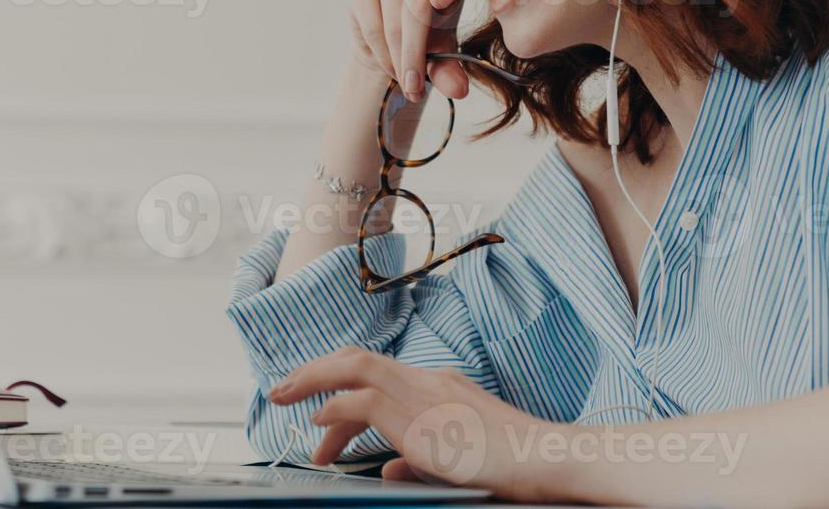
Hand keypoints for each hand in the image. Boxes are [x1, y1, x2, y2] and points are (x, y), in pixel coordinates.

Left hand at [267, 346, 553, 500]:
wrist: (546, 458)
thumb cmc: (514, 464)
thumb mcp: (457, 461)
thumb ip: (417, 462)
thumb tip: (387, 469)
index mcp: (438, 385)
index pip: (377, 374)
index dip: (340, 387)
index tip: (316, 410)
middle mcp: (427, 380)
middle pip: (357, 359)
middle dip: (314, 371)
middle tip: (282, 391)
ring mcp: (424, 393)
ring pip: (353, 368)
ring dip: (313, 380)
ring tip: (283, 397)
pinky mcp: (420, 417)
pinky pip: (363, 401)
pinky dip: (335, 409)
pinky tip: (318, 425)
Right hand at [347, 0, 470, 103]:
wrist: (392, 41)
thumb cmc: (430, 37)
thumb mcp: (445, 53)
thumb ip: (451, 70)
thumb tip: (459, 90)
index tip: (442, 2)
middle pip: (417, 3)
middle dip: (415, 52)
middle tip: (415, 88)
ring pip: (394, 21)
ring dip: (399, 60)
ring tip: (407, 83)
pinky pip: (373, 26)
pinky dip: (382, 54)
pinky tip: (390, 67)